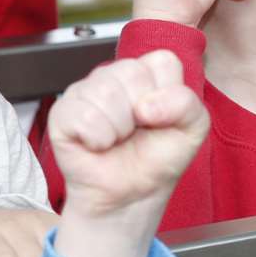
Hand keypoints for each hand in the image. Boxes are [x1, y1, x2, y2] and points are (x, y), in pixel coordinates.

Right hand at [50, 51, 209, 256]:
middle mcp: (115, 74)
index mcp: (148, 71)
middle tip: (137, 131)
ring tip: (118, 139)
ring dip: (119, 128)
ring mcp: (85, 91)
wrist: (131, 195)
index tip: (161, 117)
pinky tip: (98, 145)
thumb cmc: (159, 157)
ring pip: (106, 92)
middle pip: (131, 72)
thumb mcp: (193, 129)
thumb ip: (186, 105)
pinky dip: (97, 138)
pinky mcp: (62, 113)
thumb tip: (146, 105)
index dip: (167, 94)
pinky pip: (82, 115)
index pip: (162, 62)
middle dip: (142, 113)